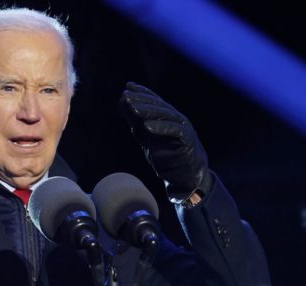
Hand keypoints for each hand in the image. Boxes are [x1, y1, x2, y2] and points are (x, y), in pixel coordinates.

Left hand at [120, 82, 211, 202]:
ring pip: (165, 115)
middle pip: (158, 105)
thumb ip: (135, 119)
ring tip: (133, 108)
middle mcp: (175, 118)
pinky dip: (160, 127)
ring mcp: (182, 127)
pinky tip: (146, 126)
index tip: (128, 86)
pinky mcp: (187, 139)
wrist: (183, 174)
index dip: (141, 92)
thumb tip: (122, 101)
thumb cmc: (164, 154)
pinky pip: (174, 131)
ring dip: (148, 111)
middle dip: (141, 99)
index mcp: (165, 116)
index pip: (153, 100)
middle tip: (126, 96)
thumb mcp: (144, 135)